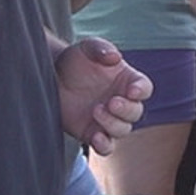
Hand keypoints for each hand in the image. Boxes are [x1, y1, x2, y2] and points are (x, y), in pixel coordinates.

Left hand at [55, 37, 152, 154]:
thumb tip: (114, 58)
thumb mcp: (86, 48)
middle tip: (111, 102)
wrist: (52, 77)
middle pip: (136, 112)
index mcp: (127, 80)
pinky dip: (104, 145)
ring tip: (96, 111)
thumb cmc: (74, 60)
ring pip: (122, 130)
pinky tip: (96, 137)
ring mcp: (108, 119)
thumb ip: (101, 49)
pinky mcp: (92, 133)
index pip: (144, 88)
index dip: (141, 91)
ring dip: (113, 123)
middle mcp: (121, 102)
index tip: (132, 91)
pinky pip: (106, 147)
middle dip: (126, 110)